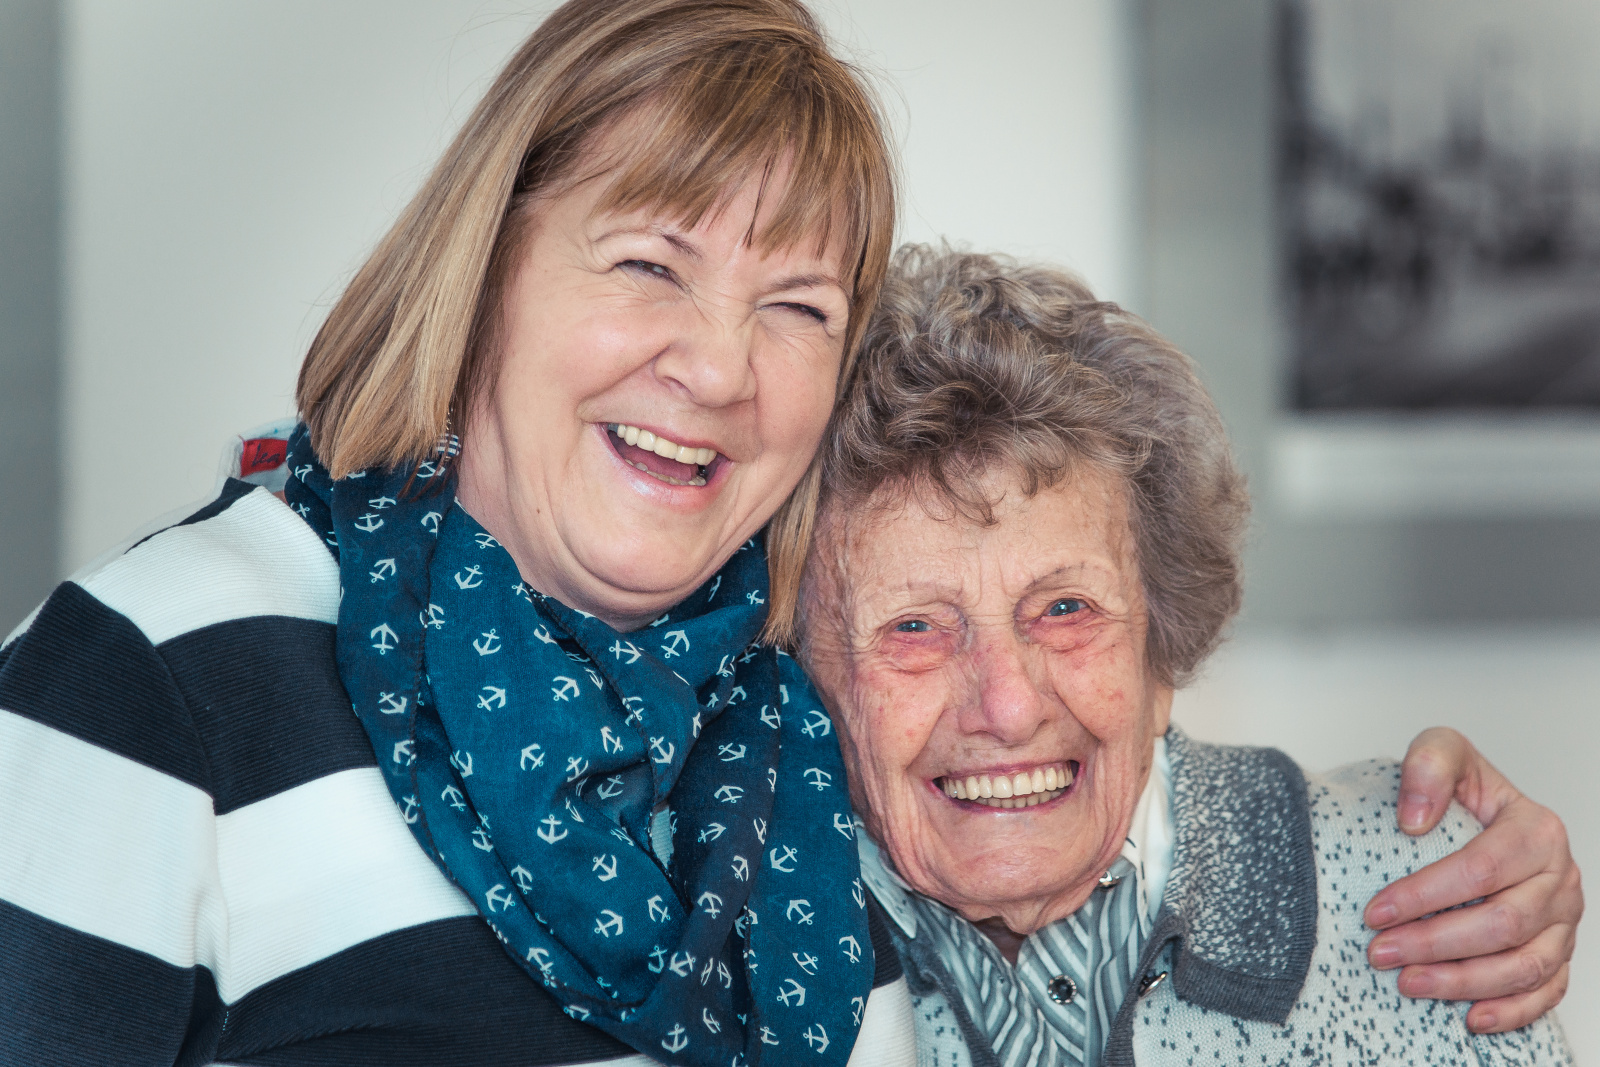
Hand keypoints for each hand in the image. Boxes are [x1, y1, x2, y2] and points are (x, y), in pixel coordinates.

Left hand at [1364, 727, 1581, 1032]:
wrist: (1481, 811)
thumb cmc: (1461, 787)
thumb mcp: (1442, 751)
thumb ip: (1429, 766)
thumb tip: (1415, 818)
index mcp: (1536, 829)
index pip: (1480, 869)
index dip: (1425, 894)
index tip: (1375, 911)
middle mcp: (1560, 877)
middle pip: (1502, 923)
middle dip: (1435, 943)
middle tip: (1379, 953)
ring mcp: (1565, 919)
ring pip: (1525, 964)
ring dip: (1463, 981)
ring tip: (1407, 984)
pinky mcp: (1561, 950)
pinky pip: (1548, 990)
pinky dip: (1513, 1010)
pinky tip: (1470, 1018)